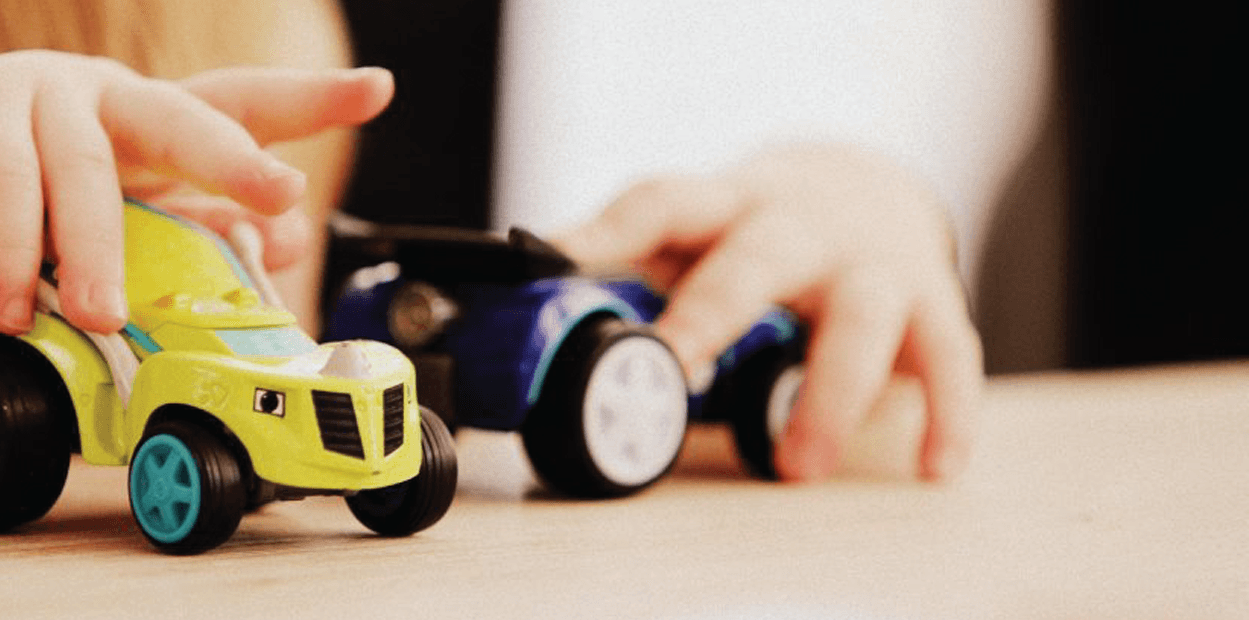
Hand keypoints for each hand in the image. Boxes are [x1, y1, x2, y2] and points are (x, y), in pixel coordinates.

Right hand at [0, 50, 392, 337]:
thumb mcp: (99, 253)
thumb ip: (174, 241)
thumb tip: (270, 244)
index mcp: (143, 127)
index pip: (236, 105)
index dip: (307, 99)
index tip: (377, 89)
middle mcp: (98, 99)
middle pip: (183, 115)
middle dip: (236, 155)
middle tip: (278, 192)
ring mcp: (29, 97)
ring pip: (90, 169)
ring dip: (103, 251)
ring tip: (107, 315)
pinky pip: (4, 187)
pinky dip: (15, 253)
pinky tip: (15, 302)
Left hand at [556, 144, 982, 481]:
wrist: (865, 187)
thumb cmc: (756, 229)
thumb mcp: (694, 232)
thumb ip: (629, 266)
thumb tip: (533, 309)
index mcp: (725, 206)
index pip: (662, 202)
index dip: (608, 231)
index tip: (558, 259)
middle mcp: (799, 225)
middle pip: (759, 256)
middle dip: (715, 311)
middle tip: (675, 365)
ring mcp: (871, 262)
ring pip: (863, 316)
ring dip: (830, 394)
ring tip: (797, 465)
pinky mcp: (931, 302)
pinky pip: (948, 358)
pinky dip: (945, 414)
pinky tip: (931, 466)